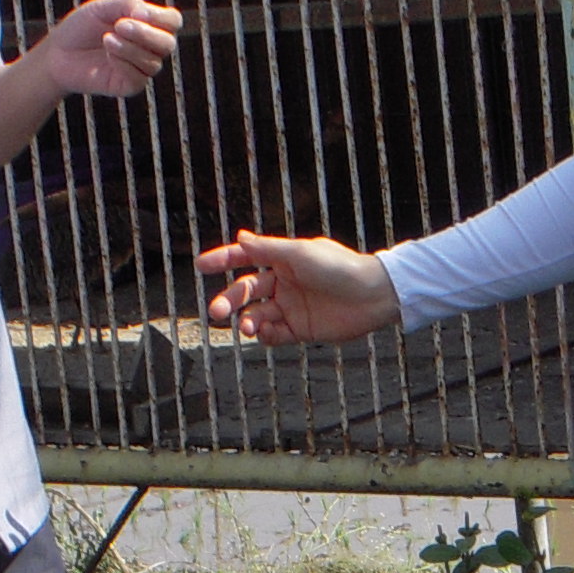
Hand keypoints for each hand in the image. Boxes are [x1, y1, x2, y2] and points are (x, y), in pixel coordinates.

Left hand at [36, 0, 182, 99]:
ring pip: (153, 62)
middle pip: (168, 44)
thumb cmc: (81, 28)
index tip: (136, 11)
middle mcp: (149, 47)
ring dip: (130, 48)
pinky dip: (124, 63)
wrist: (57, 54)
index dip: (162, 17)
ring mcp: (141, 68)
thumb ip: (128, 5)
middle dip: (145, 33)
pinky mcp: (130, 86)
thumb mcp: (103, 8)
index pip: (173, 21)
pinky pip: (139, 77)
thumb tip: (147, 14)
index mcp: (148, 25)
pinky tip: (107, 55)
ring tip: (106, 39)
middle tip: (119, 25)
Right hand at [194, 230, 401, 344]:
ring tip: (247, 327)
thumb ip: (268, 248)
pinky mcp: (301, 329)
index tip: (201, 266)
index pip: (245, 258)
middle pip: (246, 291)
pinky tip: (263, 333)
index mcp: (283, 259)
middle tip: (215, 311)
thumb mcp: (300, 254)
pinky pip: (275, 334)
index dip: (222, 260)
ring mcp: (292, 307)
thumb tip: (240, 236)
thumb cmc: (339, 267)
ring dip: (247, 321)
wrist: (372, 295)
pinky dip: (265, 335)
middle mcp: (284, 282)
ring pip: (258, 315)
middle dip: (229, 300)